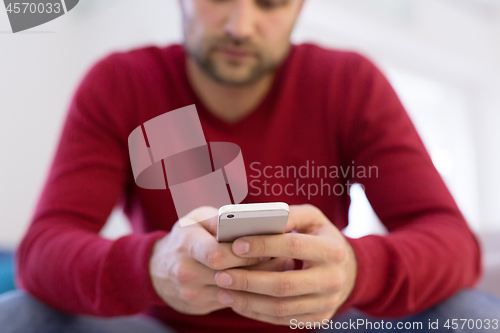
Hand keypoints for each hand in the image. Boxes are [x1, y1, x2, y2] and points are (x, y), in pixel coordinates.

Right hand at [149, 206, 295, 314]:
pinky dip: (250, 290)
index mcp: (186, 244)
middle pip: (231, 274)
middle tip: (284, 256)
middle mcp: (186, 271)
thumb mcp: (196, 219)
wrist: (156, 269)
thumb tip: (253, 220)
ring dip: (261, 279)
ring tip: (283, 265)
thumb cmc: (185, 237)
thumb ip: (220, 219)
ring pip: (235, 290)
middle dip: (259, 266)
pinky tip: (266, 280)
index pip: (217, 254)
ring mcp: (191, 293)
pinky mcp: (199, 306)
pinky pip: (231, 300)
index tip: (266, 246)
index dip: (244, 252)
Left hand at [214, 204, 357, 324]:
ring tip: (223, 290)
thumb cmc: (320, 237)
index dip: (264, 246)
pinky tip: (237, 302)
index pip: (293, 246)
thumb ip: (290, 215)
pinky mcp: (317, 319)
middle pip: (284, 284)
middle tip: (221, 274)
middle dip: (248, 280)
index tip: (236, 244)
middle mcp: (333, 279)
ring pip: (280, 307)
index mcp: (332, 249)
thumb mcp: (313, 219)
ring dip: (247, 300)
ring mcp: (326, 303)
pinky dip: (256, 312)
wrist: (347, 271)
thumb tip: (260, 219)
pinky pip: (282, 319)